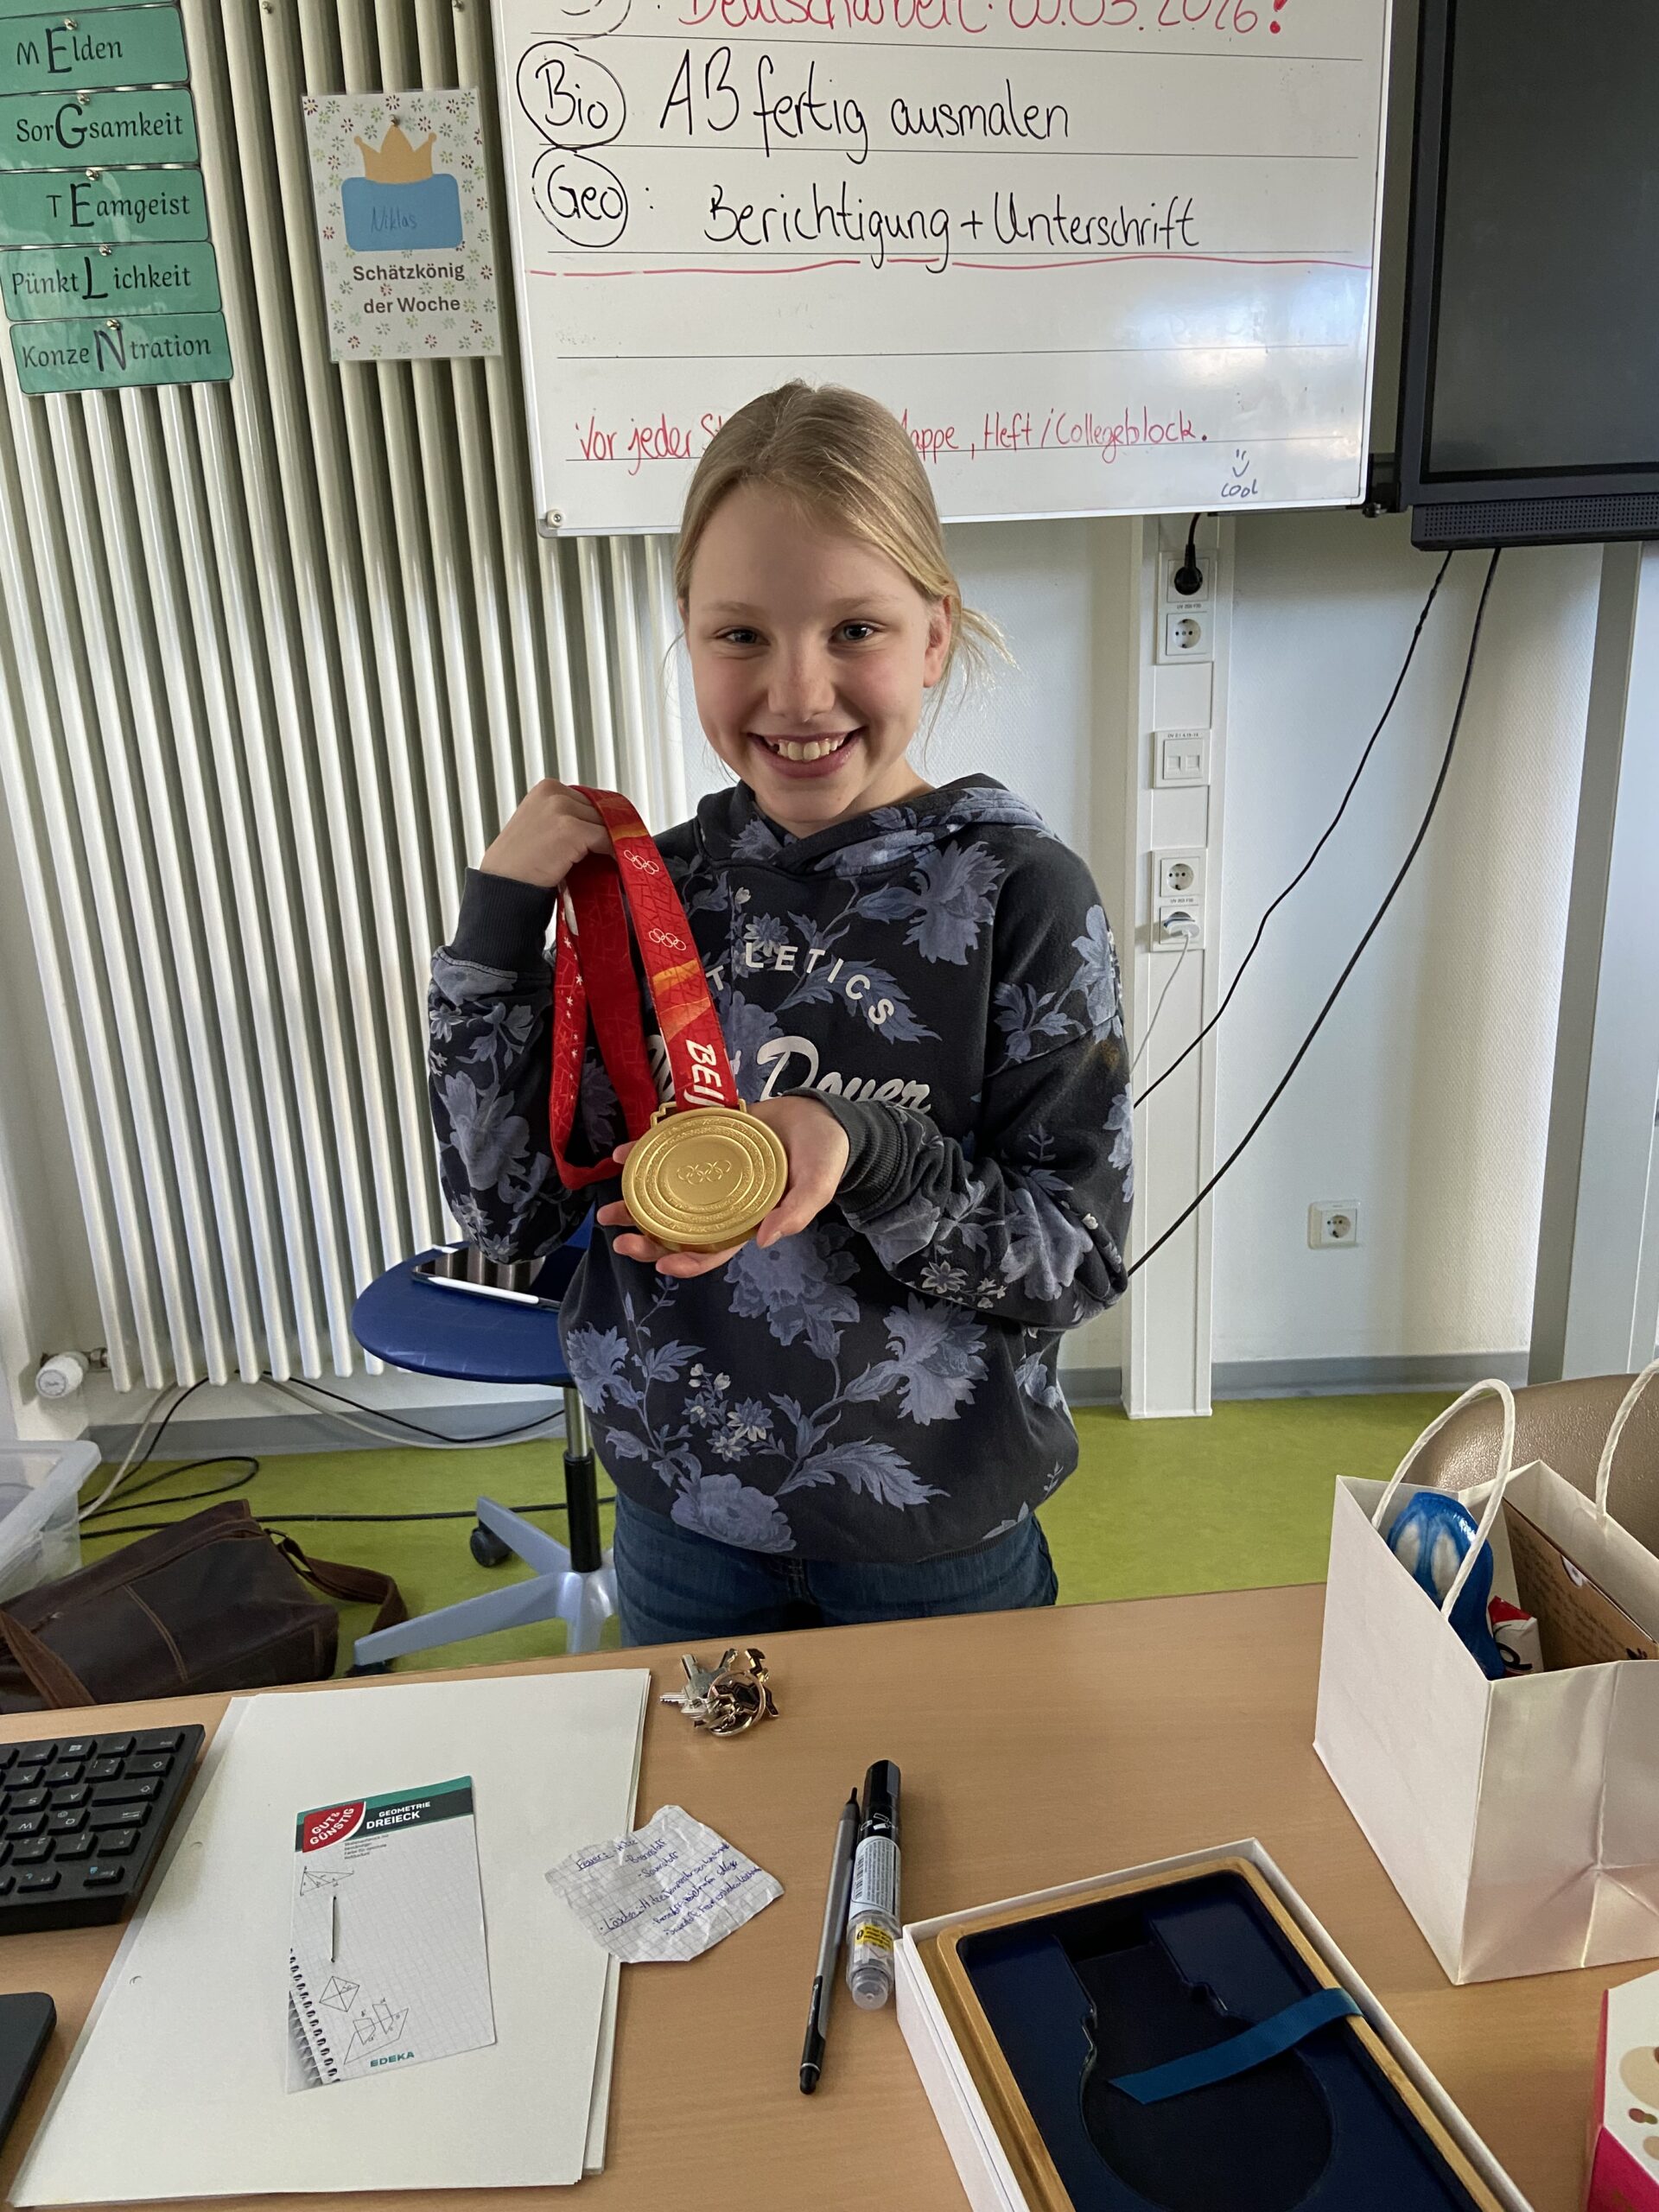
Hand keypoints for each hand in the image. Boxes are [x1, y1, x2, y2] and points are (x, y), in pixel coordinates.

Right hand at [478, 780, 609, 890]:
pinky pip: (606, 839)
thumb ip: (565, 818)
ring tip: (611, 861)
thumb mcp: (541, 827)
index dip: (601, 822)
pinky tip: (613, 865)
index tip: (609, 838)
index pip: (591, 800)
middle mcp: (553, 793)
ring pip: (605, 824)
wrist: (503, 886)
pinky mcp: (571, 829)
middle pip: (600, 810)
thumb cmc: (520, 864)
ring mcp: (561, 809)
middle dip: (607, 832)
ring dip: (611, 844)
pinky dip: (613, 853)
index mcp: (546, 788)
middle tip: (612, 854)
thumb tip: (601, 826)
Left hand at [596, 1096, 851, 1277]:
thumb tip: (764, 1241)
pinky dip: (644, 1153)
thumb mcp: (818, 1185)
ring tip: (607, 1208)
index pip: (713, 1249)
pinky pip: (669, 1152)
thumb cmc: (824, 1156)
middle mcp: (721, 1201)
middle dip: (648, 1239)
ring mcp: (709, 1173)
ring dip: (636, 1202)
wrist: (820, 1114)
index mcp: (747, 1219)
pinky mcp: (703, 1142)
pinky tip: (622, 1155)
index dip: (688, 1261)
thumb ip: (796, 1212)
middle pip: (680, 1228)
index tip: (663, 1264)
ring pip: (667, 1195)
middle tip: (618, 1238)